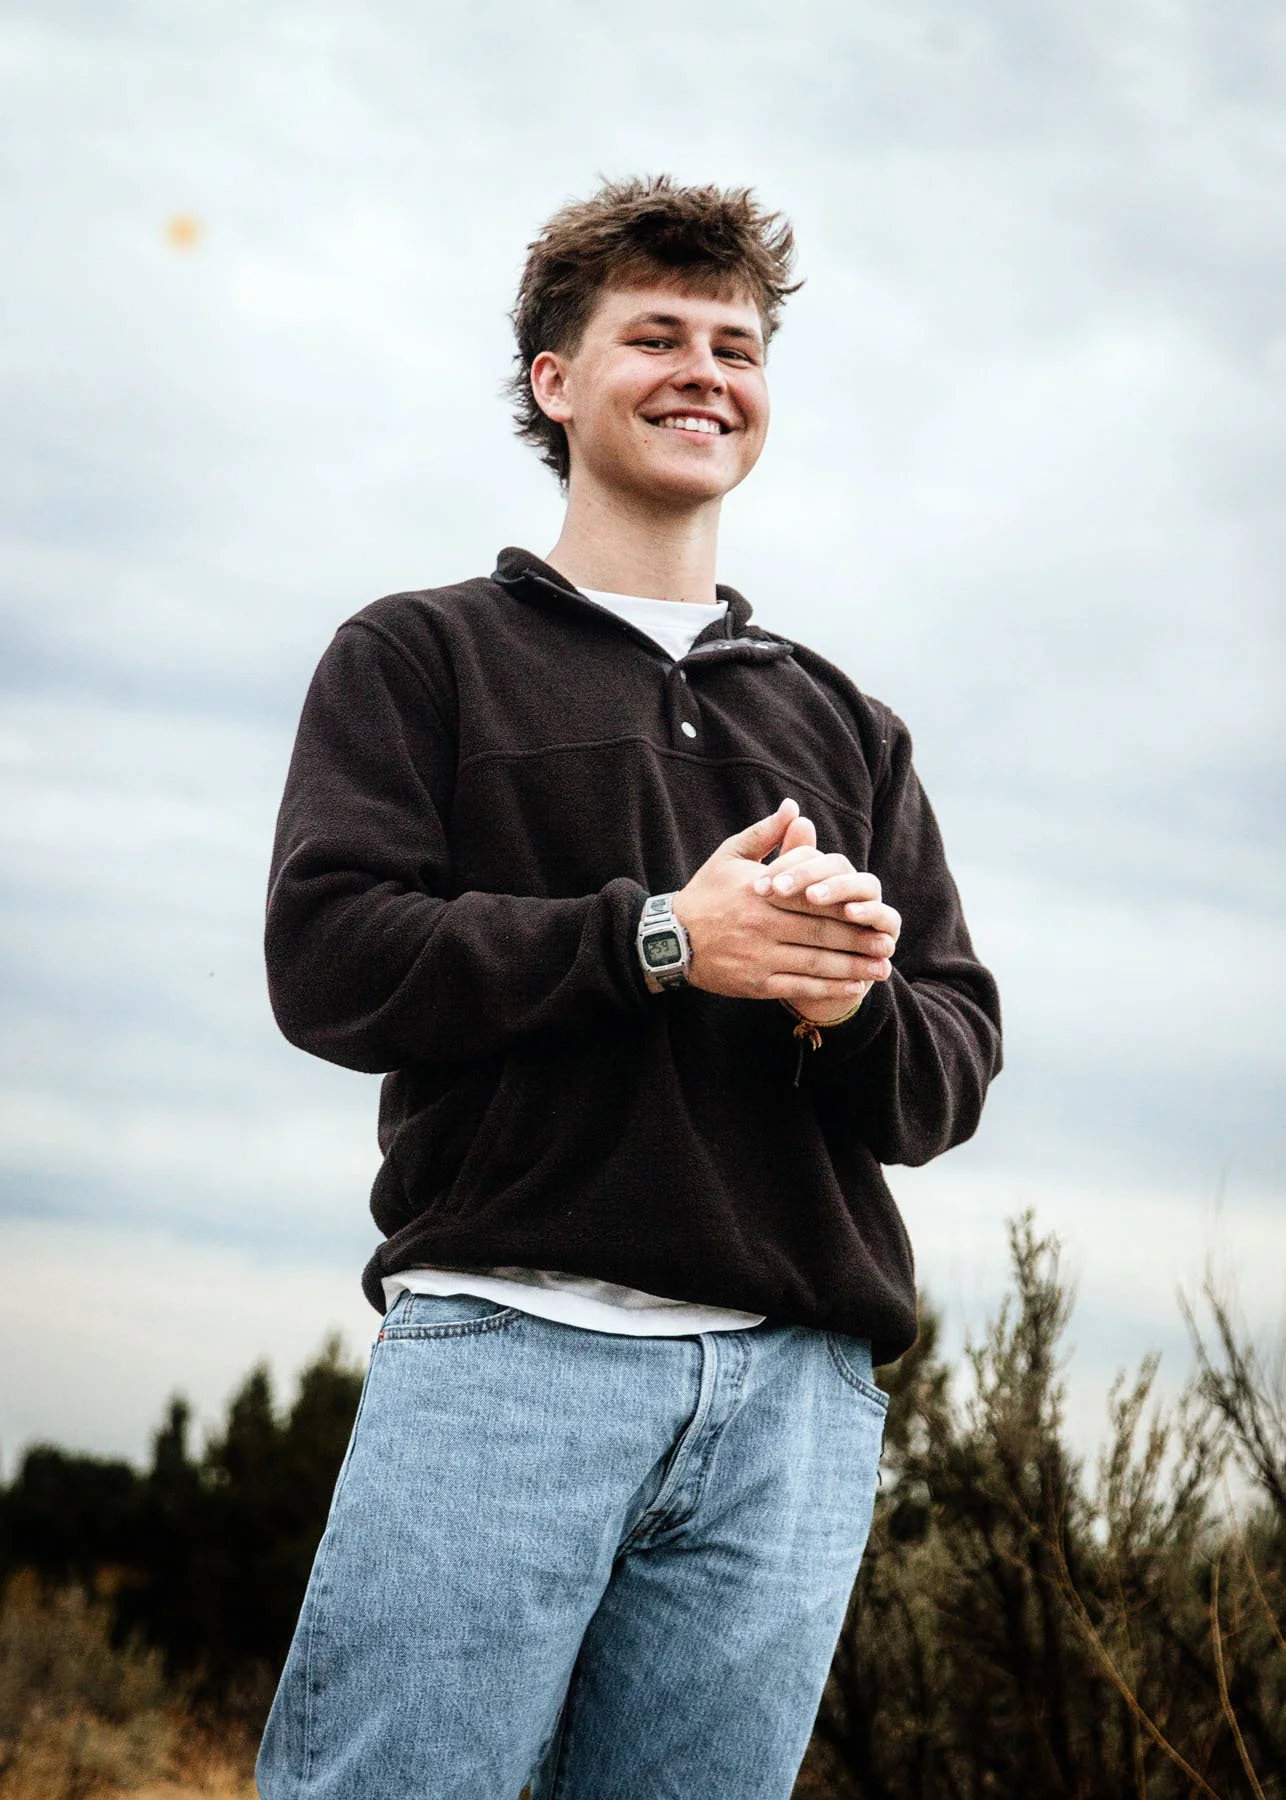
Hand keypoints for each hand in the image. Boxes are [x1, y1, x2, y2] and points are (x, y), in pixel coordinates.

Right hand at [671, 800, 893, 1020]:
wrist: (670, 939)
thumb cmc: (706, 893)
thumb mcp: (731, 855)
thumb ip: (766, 834)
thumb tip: (794, 808)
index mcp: (761, 891)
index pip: (812, 897)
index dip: (847, 906)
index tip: (876, 909)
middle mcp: (762, 924)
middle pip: (821, 932)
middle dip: (859, 940)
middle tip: (889, 942)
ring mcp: (759, 956)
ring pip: (816, 963)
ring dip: (853, 967)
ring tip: (881, 969)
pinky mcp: (756, 983)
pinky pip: (800, 986)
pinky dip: (829, 988)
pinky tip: (853, 986)